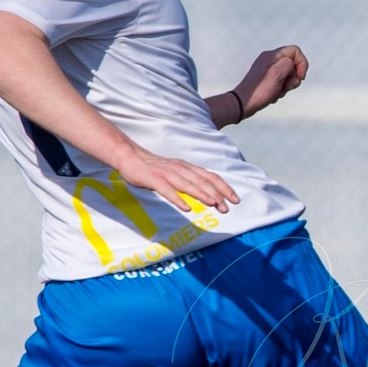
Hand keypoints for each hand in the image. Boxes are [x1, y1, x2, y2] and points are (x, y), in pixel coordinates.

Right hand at [120, 151, 240, 213]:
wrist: (131, 158)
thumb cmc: (156, 169)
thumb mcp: (177, 172)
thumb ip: (191, 181)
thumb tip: (210, 194)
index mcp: (188, 168)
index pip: (210, 177)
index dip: (224, 188)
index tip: (235, 200)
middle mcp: (181, 169)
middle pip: (202, 181)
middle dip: (217, 194)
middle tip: (227, 208)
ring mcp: (167, 174)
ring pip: (188, 184)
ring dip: (202, 194)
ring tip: (214, 204)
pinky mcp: (154, 180)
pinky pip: (168, 190)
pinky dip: (178, 199)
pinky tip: (186, 208)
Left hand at [234, 44, 308, 117]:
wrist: (242, 104)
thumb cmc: (259, 90)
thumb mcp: (277, 73)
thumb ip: (289, 63)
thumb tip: (293, 64)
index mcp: (271, 55)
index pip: (295, 51)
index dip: (302, 63)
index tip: (300, 77)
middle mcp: (270, 60)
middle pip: (293, 64)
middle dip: (293, 77)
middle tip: (284, 86)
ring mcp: (269, 71)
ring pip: (289, 75)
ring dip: (286, 86)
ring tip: (276, 92)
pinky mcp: (268, 80)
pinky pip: (282, 83)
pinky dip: (280, 90)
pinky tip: (272, 95)